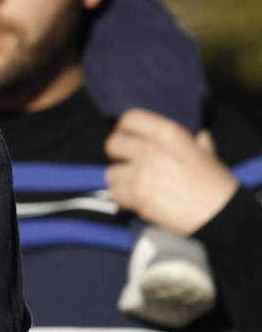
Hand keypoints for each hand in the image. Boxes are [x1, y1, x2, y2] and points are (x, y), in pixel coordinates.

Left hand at [105, 109, 238, 235]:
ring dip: (120, 182)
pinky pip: (113, 193)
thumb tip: (201, 136)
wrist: (219, 213)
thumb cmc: (215, 184)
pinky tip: (135, 200)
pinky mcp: (136, 194)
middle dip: (117, 156)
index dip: (124, 129)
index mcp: (170, 134)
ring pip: (110, 173)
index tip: (126, 138)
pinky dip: (122, 199)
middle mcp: (152, 148)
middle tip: (127, 165)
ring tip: (135, 187)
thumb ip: (198, 144)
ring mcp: (142, 171)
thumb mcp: (208, 156)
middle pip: (113, 144)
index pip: (131, 118)